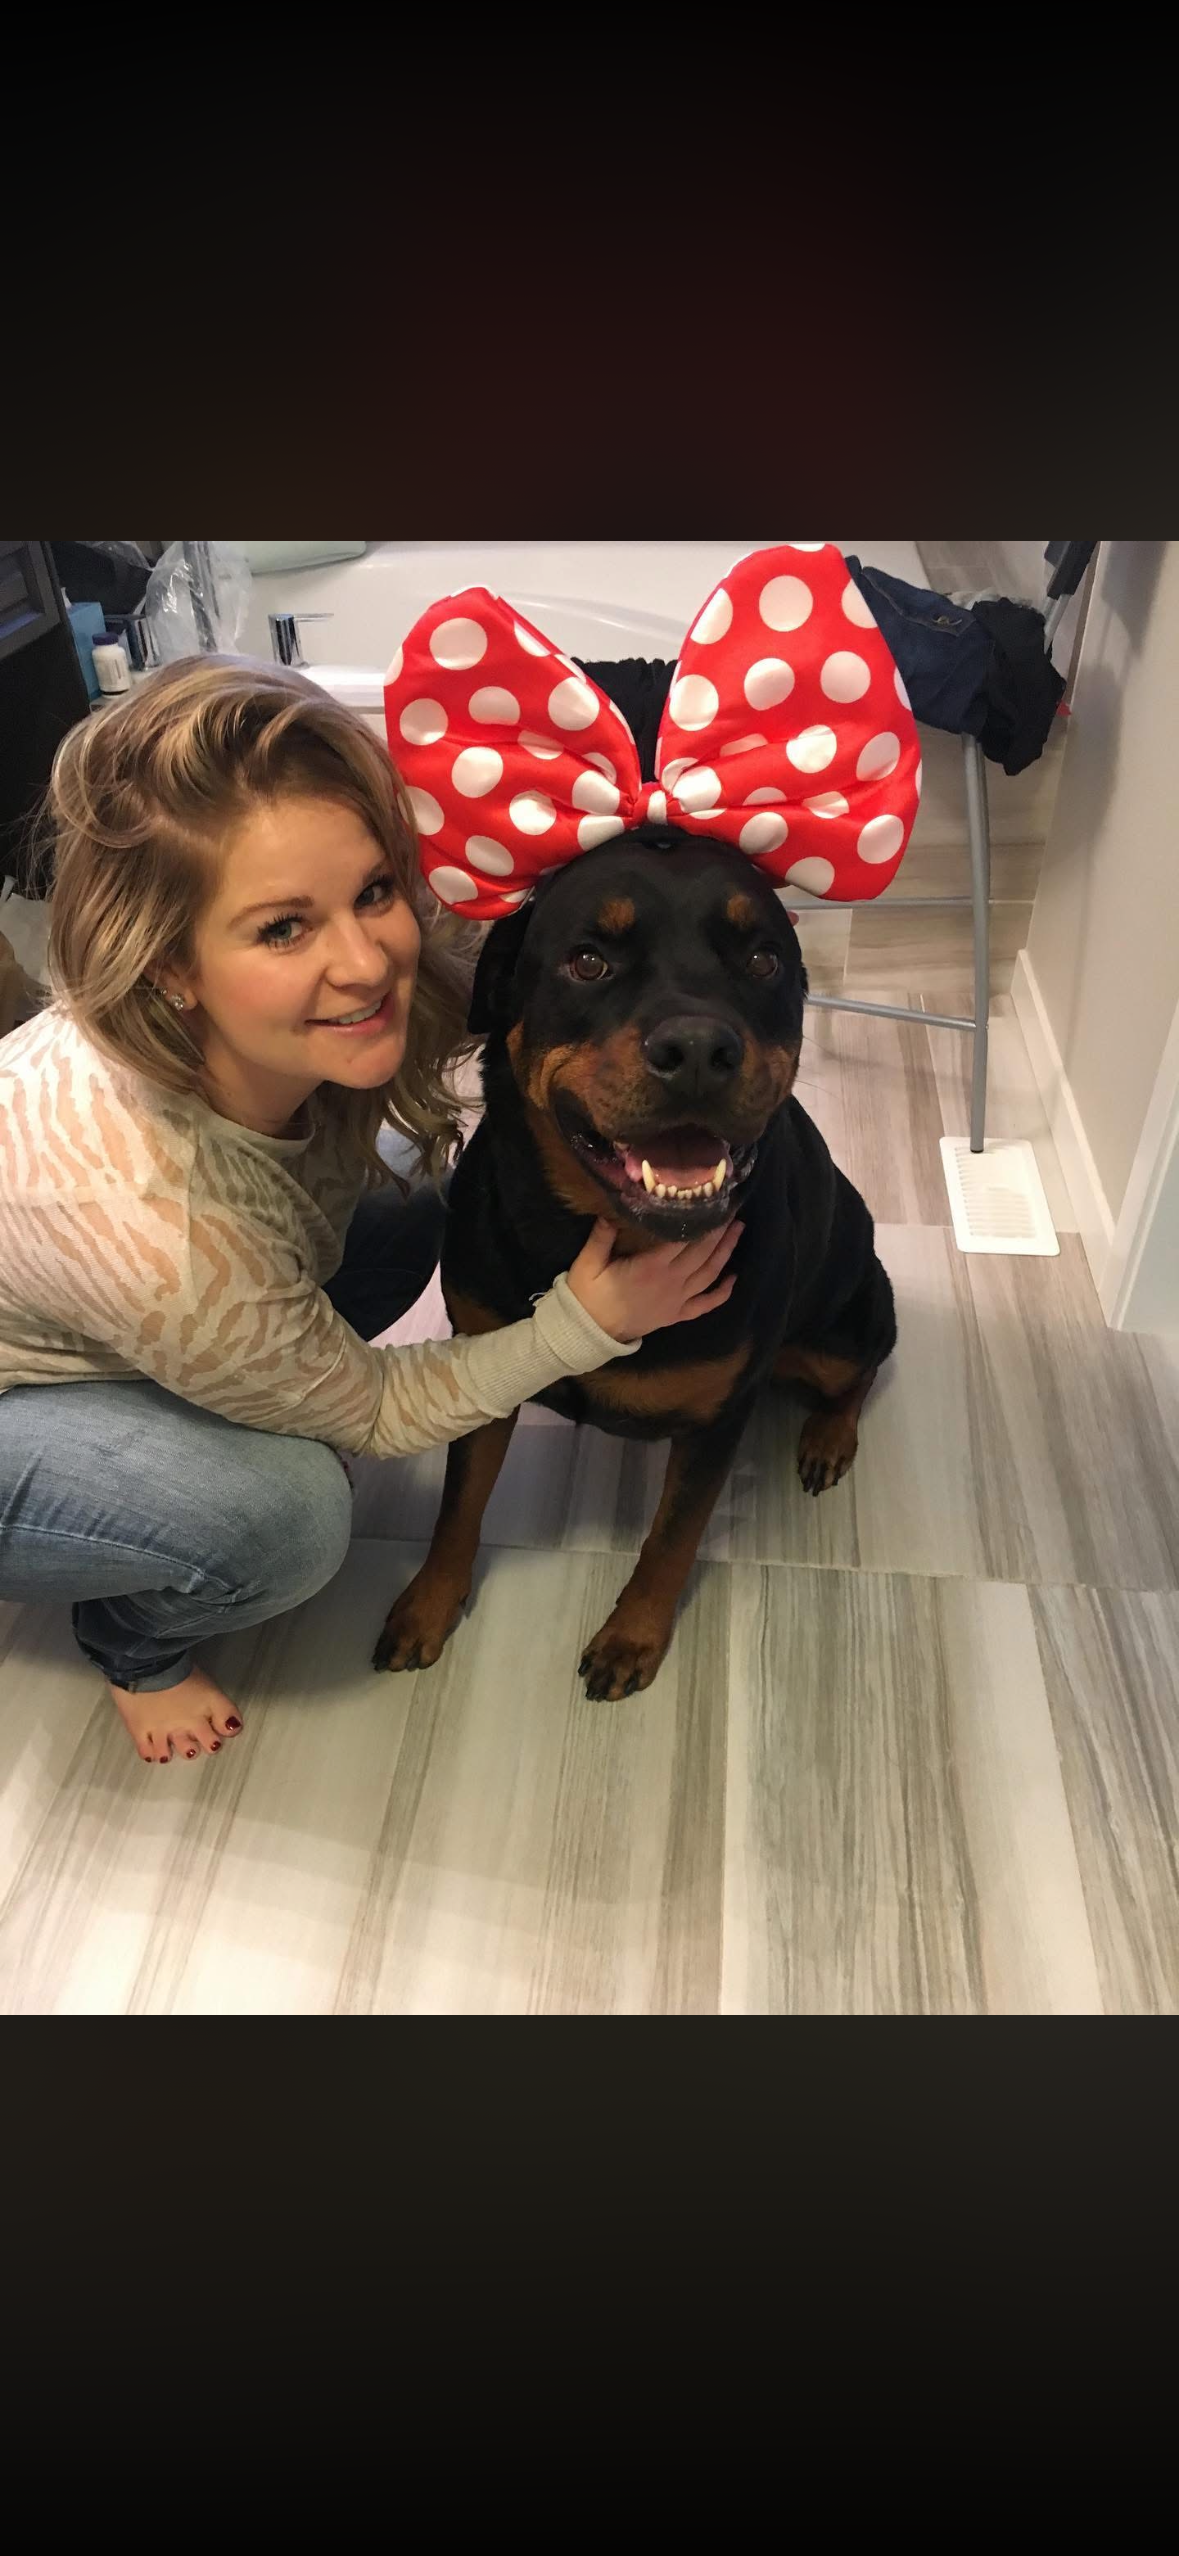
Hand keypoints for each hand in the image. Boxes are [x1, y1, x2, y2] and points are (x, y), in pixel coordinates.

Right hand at [567, 1218, 741, 1343]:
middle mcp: (670, 1282)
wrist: (590, 1332)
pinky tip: (734, 1279)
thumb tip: (613, 1209)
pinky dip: (722, 1293)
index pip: (684, 1239)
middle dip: (720, 1232)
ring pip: (709, 1274)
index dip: (701, 1221)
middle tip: (733, 1211)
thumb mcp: (588, 1263)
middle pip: (703, 1254)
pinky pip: (705, 1305)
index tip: (713, 1203)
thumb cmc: (588, 1295)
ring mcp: (677, 1300)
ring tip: (738, 1232)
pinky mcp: (677, 1315)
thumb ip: (602, 1236)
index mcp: (651, 1266)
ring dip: (726, 1253)